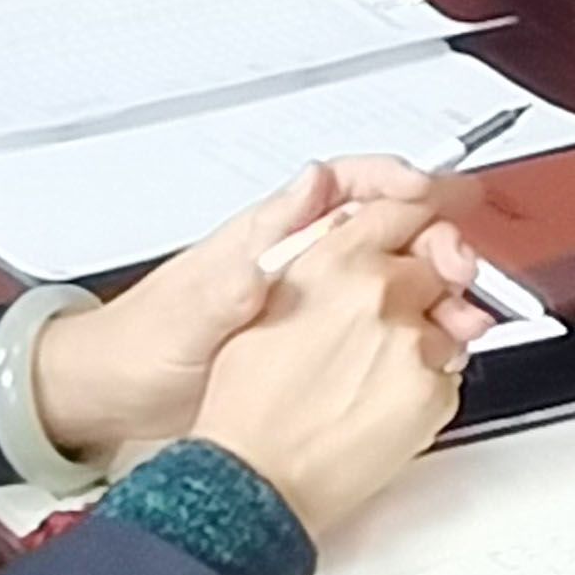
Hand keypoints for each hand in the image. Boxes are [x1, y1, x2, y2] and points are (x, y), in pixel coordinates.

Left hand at [30, 157, 455, 462]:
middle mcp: (293, 261)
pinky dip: (414, 329)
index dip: (393, 179)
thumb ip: (242, 267)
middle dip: (433, 237)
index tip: (433, 192)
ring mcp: (305, 301)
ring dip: (433, 288)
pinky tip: (434, 347)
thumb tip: (294, 207)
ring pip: (389, 276)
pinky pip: (377, 321)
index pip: (343, 184)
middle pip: (383, 227)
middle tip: (462, 265)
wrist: (110, 395)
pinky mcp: (309, 342)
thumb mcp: (191, 307)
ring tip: (464, 315)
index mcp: (267, 238)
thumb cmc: (140, 344)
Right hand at [180, 205, 497, 545]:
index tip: (436, 216)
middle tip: (390, 319)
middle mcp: (382, 294)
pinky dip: (426, 383)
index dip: (423, 215)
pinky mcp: (436, 391)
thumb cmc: (248, 406)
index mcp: (336, 262)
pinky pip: (449, 374)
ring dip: (425, 338)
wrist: (255, 478)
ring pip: (449, 322)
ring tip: (372, 375)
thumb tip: (344, 248)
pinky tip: (381, 402)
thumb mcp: (266, 307)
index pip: (406, 209)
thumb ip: (319, 266)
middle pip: (439, 263)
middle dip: (424, 285)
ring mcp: (415, 343)